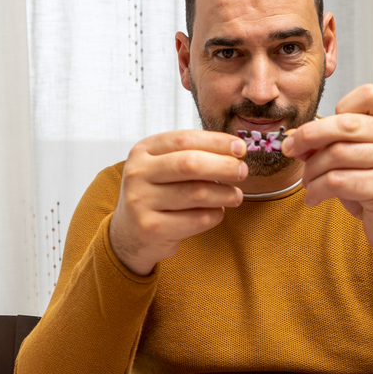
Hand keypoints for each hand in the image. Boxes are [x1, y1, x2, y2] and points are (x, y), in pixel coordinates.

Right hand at [109, 131, 247, 275]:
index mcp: (142, 151)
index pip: (185, 139)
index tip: (241, 148)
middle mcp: (137, 173)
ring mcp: (141, 202)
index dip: (217, 142)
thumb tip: (236, 150)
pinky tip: (217, 212)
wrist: (130, 233)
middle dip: (224, 166)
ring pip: (197, 193)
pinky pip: (197, 219)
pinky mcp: (151, 228)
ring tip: (235, 196)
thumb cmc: (157, 193)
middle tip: (242, 172)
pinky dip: (215, 215)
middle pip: (190, 164)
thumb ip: (193, 154)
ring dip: (224, 194)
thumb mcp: (164, 167)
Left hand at [282, 84, 372, 261]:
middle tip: (289, 149)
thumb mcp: (358, 160)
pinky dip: (317, 190)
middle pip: (345, 124)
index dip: (338, 109)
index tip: (321, 131)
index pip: (368, 95)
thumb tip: (294, 139)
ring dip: (311, 170)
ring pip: (337, 154)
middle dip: (308, 136)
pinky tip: (313, 198)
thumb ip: (333, 144)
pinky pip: (338, 181)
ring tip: (308, 183)